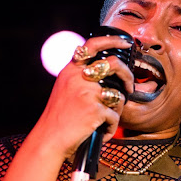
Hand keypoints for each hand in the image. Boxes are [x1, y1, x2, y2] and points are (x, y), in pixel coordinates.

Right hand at [33, 35, 134, 157]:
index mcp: (71, 70)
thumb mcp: (65, 89)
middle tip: (130, 88)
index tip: (125, 43)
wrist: (49, 140)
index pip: (92, 45)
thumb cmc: (59, 118)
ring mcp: (88, 92)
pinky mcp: (95, 109)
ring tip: (105, 121)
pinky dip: (110, 128)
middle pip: (114, 65)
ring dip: (116, 111)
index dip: (112, 41)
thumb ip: (80, 77)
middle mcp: (79, 77)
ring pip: (118, 96)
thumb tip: (106, 70)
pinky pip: (114, 117)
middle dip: (128, 76)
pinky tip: (101, 132)